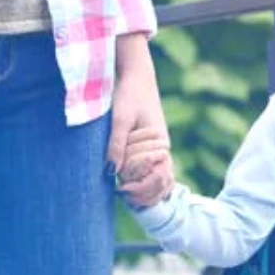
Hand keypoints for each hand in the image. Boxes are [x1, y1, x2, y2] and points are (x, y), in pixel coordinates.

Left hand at [107, 33, 173, 203]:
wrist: (136, 77)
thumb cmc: (129, 95)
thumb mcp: (120, 119)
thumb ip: (117, 145)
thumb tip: (111, 172)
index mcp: (160, 143)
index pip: (158, 177)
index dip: (141, 188)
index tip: (121, 189)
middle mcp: (163, 149)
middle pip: (161, 184)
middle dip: (143, 194)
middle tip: (121, 194)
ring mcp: (158, 150)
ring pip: (160, 181)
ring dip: (145, 192)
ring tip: (126, 197)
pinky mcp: (150, 148)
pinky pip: (153, 172)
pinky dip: (145, 184)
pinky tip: (131, 191)